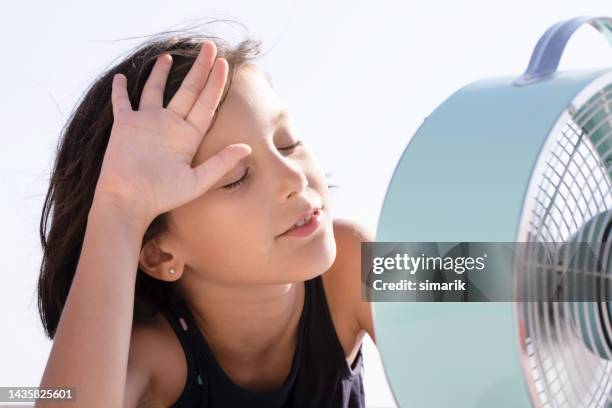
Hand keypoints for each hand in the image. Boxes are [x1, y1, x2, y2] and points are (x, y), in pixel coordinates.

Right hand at [94, 40, 250, 224]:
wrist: (129, 201)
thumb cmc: (163, 195)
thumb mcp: (198, 181)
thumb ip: (221, 163)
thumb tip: (247, 148)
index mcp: (188, 136)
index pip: (206, 104)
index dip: (216, 84)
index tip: (225, 64)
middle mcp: (169, 126)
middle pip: (188, 91)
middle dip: (200, 69)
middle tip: (209, 46)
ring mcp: (147, 124)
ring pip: (156, 91)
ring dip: (161, 74)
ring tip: (169, 56)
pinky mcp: (125, 126)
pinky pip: (122, 103)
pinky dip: (121, 90)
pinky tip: (121, 77)